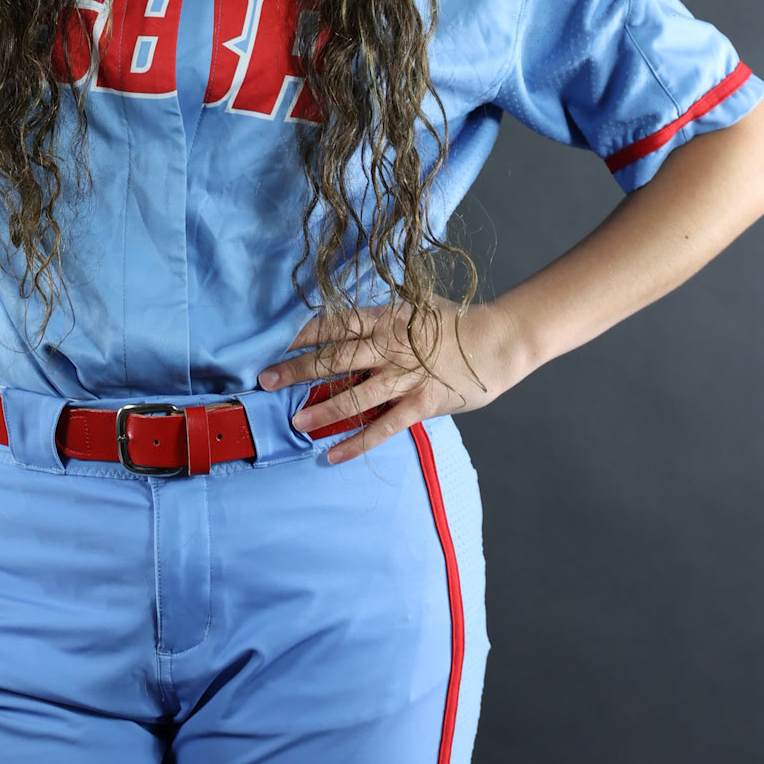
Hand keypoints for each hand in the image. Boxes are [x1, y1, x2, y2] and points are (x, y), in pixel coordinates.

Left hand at [257, 296, 526, 463]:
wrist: (498, 341)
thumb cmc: (454, 323)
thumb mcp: (413, 308)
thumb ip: (381, 318)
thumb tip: (347, 324)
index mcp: (385, 318)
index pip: (335, 324)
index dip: (303, 333)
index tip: (274, 341)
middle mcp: (390, 346)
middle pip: (336, 357)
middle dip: (298, 369)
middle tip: (265, 379)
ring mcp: (405, 376)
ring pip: (355, 394)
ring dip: (323, 410)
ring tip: (295, 422)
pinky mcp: (421, 403)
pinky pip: (384, 427)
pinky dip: (357, 442)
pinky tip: (334, 455)